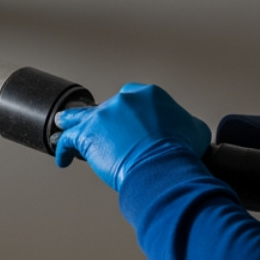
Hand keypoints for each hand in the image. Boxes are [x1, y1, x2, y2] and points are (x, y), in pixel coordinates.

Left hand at [54, 83, 209, 190]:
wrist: (161, 164)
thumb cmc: (179, 150)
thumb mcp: (195, 129)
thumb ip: (185, 122)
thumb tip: (185, 127)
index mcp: (148, 95)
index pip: (132, 97)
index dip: (129, 112)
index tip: (129, 122)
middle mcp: (123, 101)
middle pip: (106, 107)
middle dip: (106, 121)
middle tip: (107, 135)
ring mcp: (102, 116)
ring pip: (79, 116)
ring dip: (70, 120)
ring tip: (64, 124)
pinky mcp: (87, 134)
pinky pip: (68, 139)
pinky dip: (64, 148)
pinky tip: (64, 157)